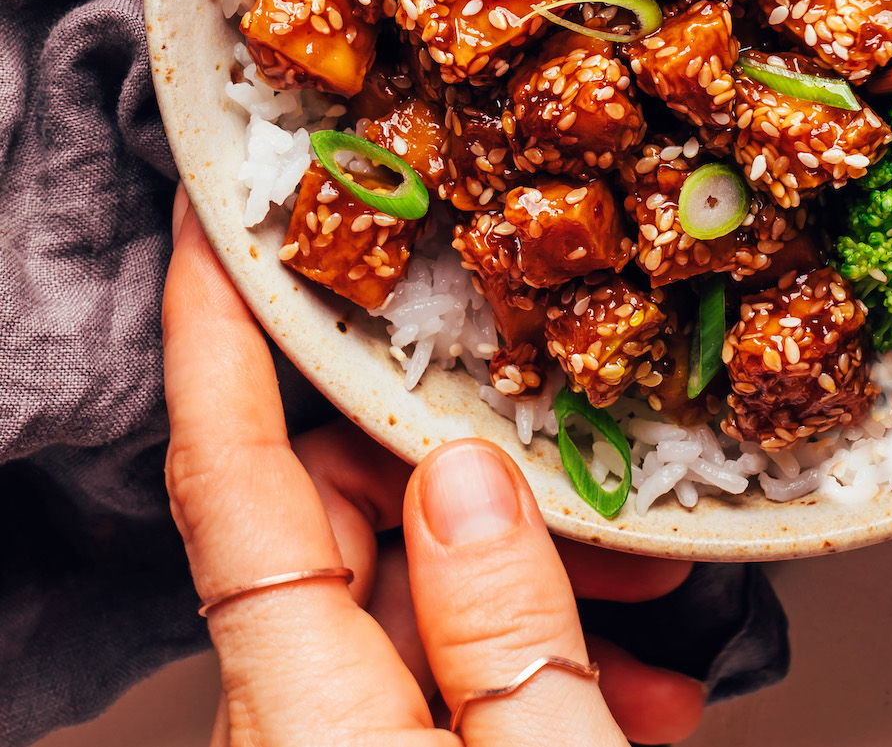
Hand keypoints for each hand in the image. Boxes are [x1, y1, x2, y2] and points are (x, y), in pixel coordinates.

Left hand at [163, 194, 704, 745]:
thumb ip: (508, 624)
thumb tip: (469, 474)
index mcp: (304, 707)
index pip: (230, 477)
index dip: (216, 333)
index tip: (217, 222)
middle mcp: (282, 724)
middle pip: (337, 520)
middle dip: (470, 475)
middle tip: (607, 500)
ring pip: (396, 599)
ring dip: (521, 584)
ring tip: (649, 607)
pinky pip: (419, 685)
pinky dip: (515, 665)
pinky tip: (626, 690)